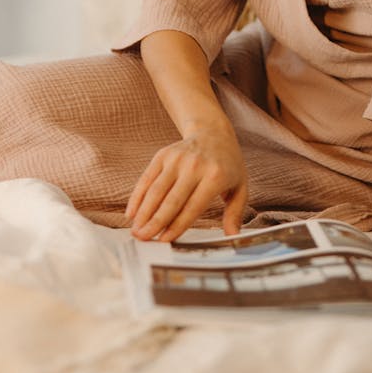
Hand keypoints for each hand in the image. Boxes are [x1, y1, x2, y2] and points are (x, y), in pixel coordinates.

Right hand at [125, 125, 247, 241]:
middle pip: (171, 200)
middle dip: (155, 222)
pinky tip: (131, 213)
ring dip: (144, 212)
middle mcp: (194, 165)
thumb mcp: (239, 187)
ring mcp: (177, 158)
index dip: (177, 225)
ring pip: (156, 190)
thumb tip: (233, 237)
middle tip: (143, 239)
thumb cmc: (227, 165)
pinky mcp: (163, 155)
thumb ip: (235, 213)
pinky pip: (147, 178)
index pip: (193, 206)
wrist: (213, 132)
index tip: (164, 240)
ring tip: (136, 231)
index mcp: (215, 176)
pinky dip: (137, 196)